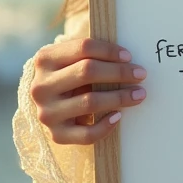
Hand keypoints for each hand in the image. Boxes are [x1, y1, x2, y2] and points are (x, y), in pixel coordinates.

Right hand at [31, 38, 147, 144]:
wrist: (47, 101)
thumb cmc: (67, 74)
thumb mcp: (71, 58)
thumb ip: (91, 54)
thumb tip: (127, 59)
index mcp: (45, 59)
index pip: (83, 48)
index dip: (109, 51)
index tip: (129, 56)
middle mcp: (41, 86)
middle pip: (87, 72)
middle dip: (119, 72)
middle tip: (140, 74)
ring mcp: (47, 112)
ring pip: (89, 102)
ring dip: (119, 97)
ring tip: (138, 94)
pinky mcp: (56, 134)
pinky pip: (86, 134)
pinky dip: (106, 126)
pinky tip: (119, 116)